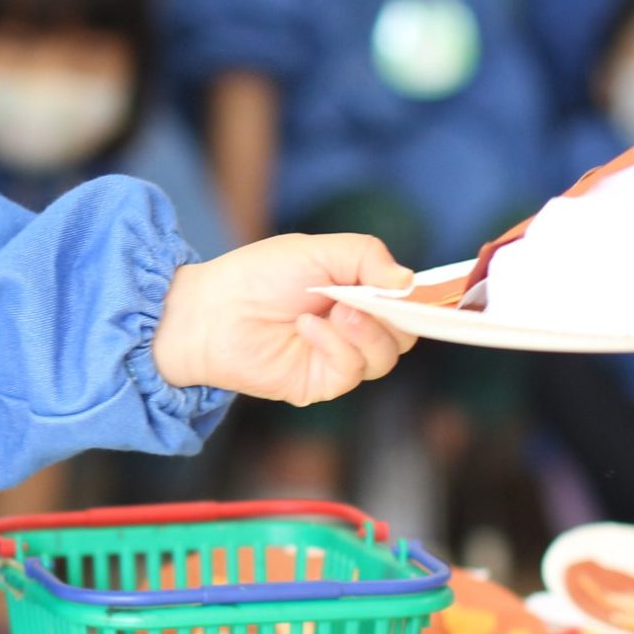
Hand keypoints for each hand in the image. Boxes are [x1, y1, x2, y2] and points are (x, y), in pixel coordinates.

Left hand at [151, 233, 417, 406]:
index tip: (421, 291)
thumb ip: (367, 256)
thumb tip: (408, 281)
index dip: (424, 300)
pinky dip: (337, 346)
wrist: (209, 310)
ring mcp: (338, 357)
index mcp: (359, 292)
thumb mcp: (316, 250)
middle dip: (396, 316)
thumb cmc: (258, 275)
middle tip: (363, 298)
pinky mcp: (319, 382)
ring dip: (366, 331)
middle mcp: (354, 327)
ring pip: (386, 356)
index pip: (408, 302)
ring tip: (334, 311)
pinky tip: (308, 327)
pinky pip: (352, 371)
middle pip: (407, 333)